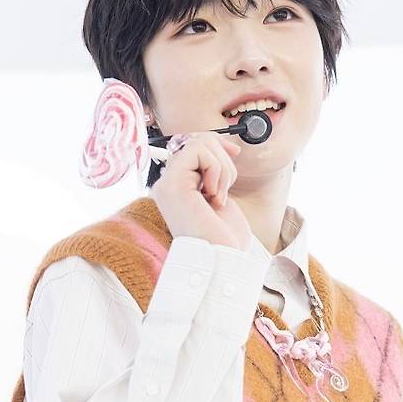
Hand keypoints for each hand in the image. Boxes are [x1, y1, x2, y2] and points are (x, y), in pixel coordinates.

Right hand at [151, 132, 251, 250]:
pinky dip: (217, 169)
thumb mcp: (222, 196)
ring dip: (223, 169)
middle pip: (196, 140)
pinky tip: (215, 197)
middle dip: (222, 158)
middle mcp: (167, 185)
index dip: (215, 142)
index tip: (235, 152)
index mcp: (178, 188)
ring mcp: (167, 184)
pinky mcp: (173, 184)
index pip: (190, 146)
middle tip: (225, 189)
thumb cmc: (226, 239)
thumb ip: (216, 171)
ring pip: (199, 143)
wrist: (224, 261)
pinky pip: (198, 151)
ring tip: (220, 197)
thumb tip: (228, 146)